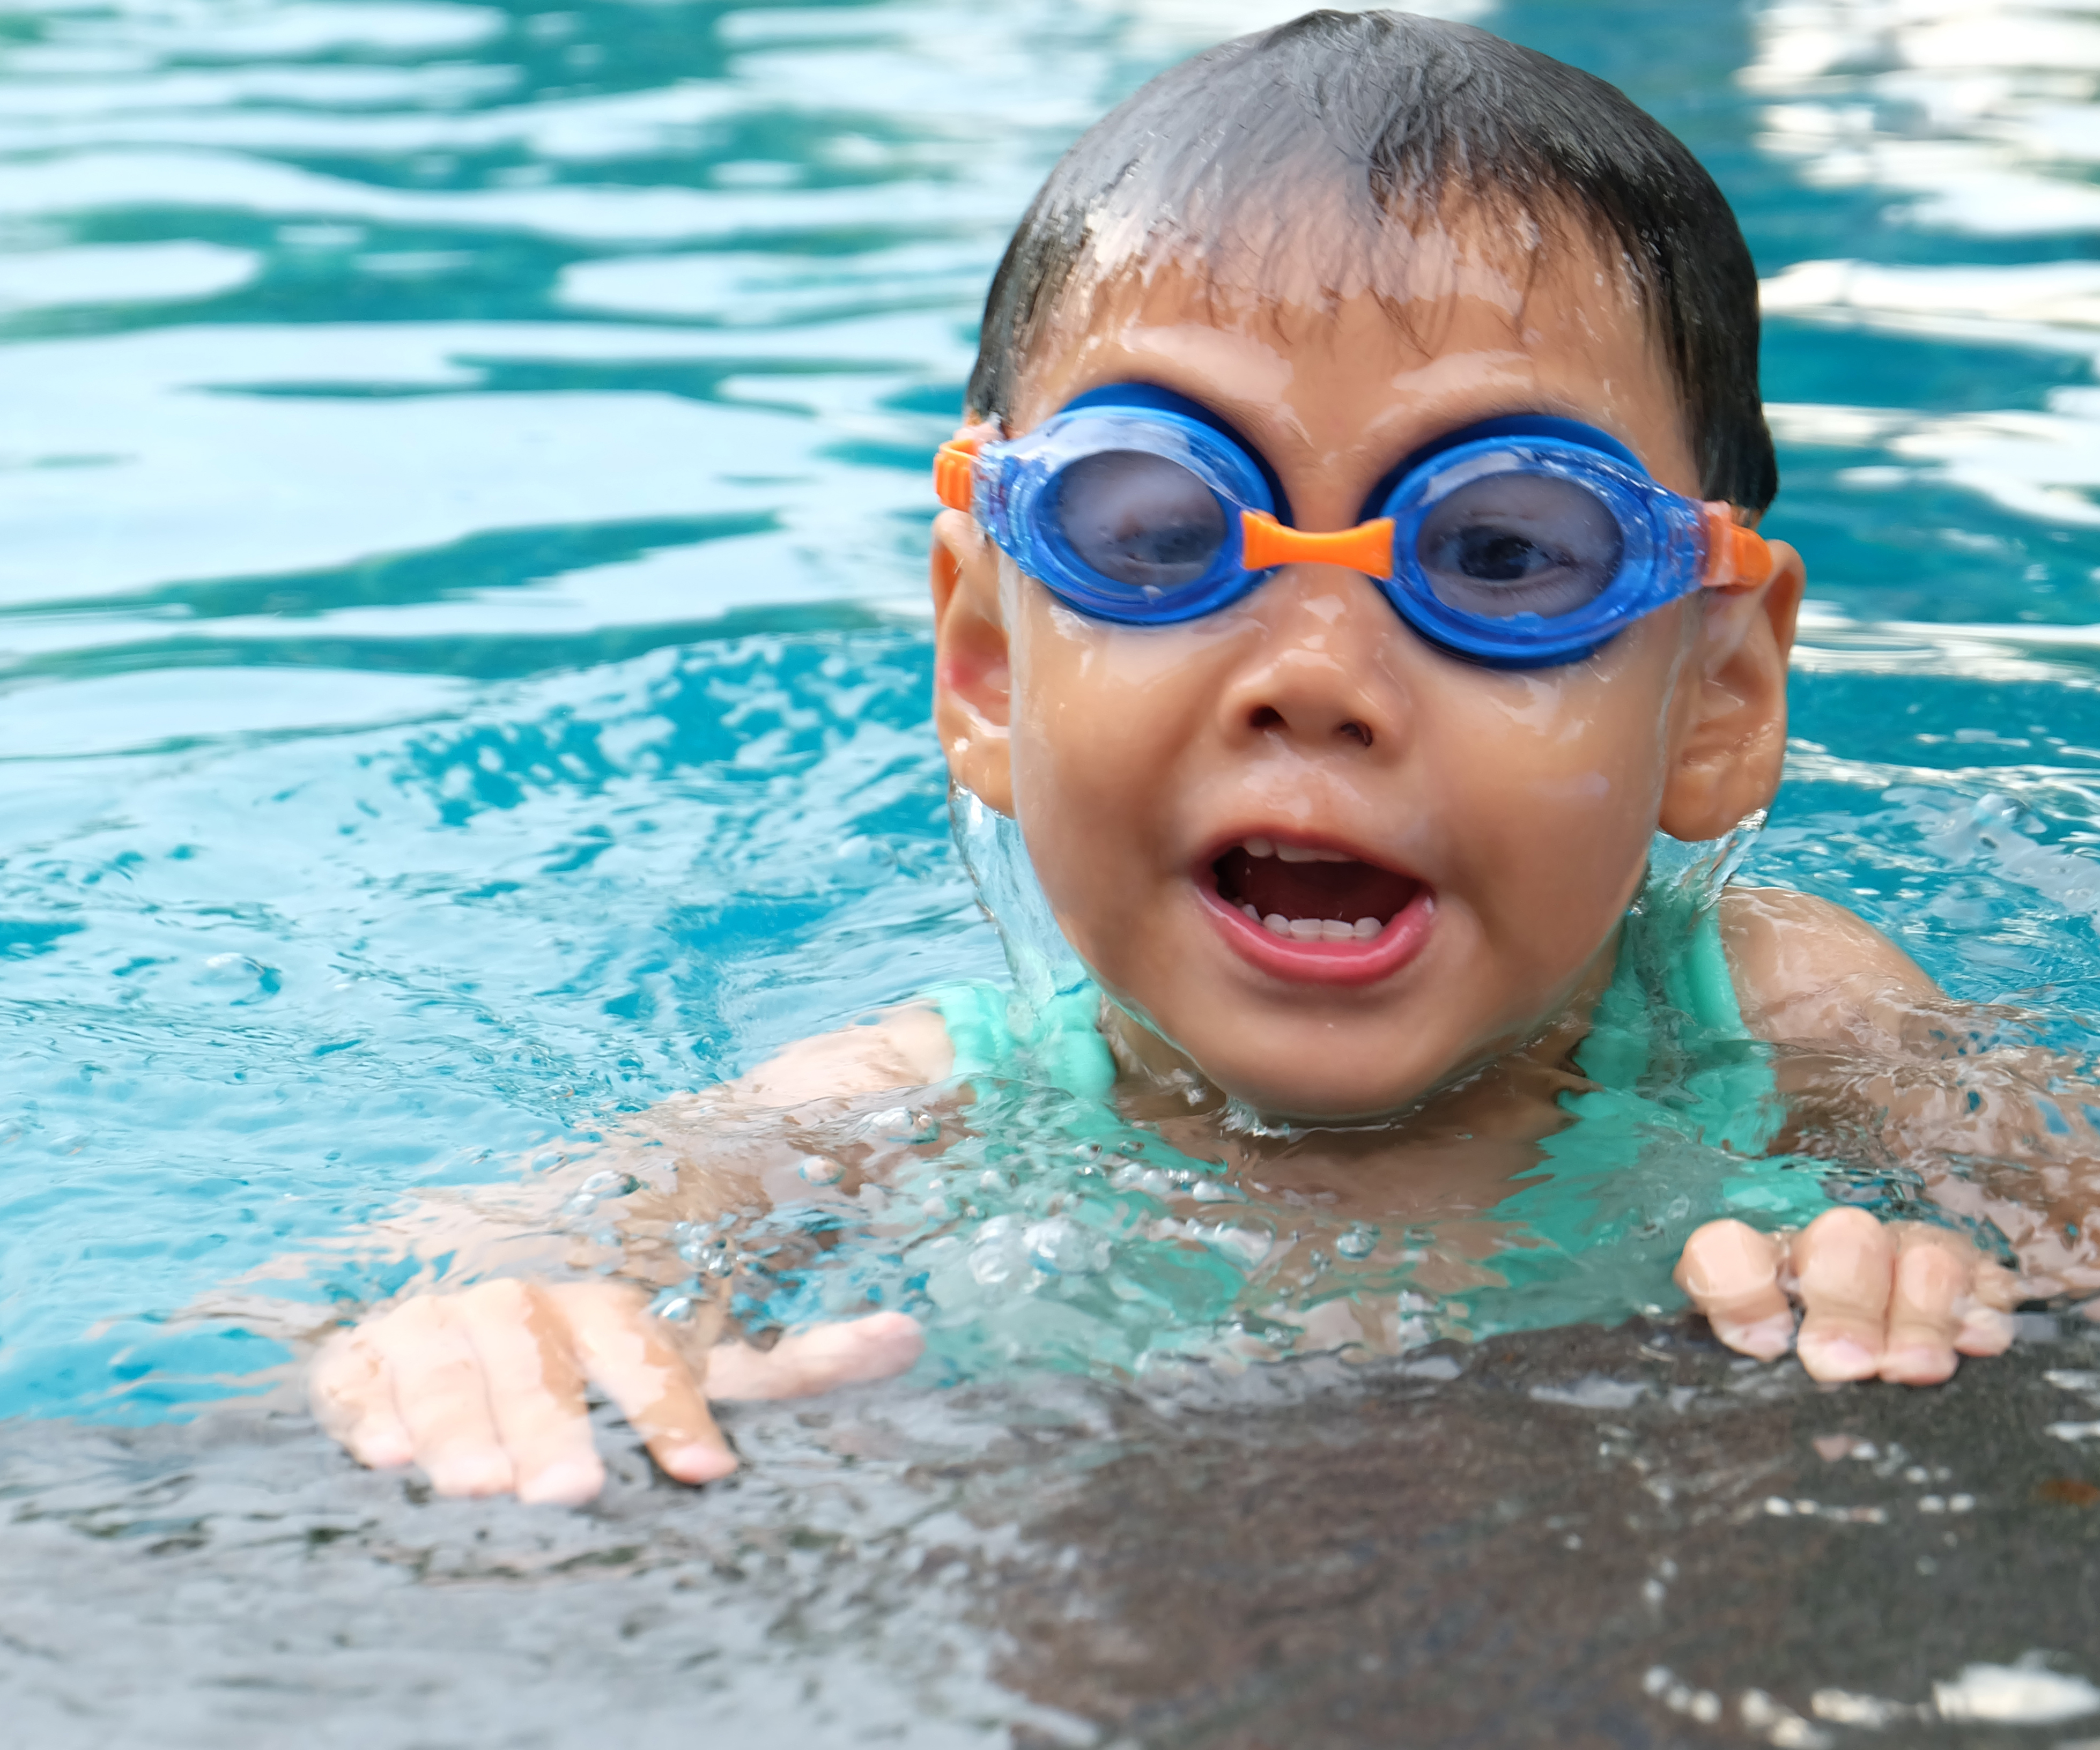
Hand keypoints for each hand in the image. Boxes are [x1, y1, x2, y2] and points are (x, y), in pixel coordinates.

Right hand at [310, 1280, 923, 1503]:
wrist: (475, 1286)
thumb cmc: (611, 1354)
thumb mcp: (704, 1353)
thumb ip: (797, 1359)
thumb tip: (910, 1338)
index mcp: (606, 1298)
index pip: (643, 1341)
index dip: (673, 1404)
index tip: (706, 1473)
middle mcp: (524, 1299)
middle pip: (539, 1351)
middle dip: (554, 1420)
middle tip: (570, 1491)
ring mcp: (439, 1319)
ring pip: (451, 1358)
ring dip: (462, 1420)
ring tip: (475, 1488)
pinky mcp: (361, 1352)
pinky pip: (359, 1375)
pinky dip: (369, 1409)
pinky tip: (381, 1454)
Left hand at [1674, 1206, 2017, 1383]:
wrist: (1878, 1390)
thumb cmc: (1805, 1390)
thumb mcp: (1764, 1390)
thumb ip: (1748, 1381)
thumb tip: (1749, 1405)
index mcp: (1760, 1272)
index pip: (1728, 1250)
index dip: (1741, 1288)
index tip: (1763, 1344)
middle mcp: (1833, 1253)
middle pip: (1843, 1242)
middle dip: (1844, 1303)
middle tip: (1839, 1364)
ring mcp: (1907, 1259)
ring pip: (1922, 1256)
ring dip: (1917, 1316)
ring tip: (1908, 1369)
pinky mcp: (1973, 1282)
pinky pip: (1987, 1285)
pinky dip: (1980, 1317)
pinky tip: (1974, 1348)